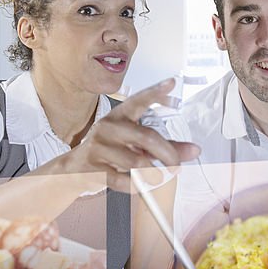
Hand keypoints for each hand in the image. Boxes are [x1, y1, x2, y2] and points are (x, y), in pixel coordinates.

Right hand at [65, 78, 199, 190]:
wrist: (73, 170)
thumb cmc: (110, 152)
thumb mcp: (135, 144)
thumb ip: (165, 145)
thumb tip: (193, 150)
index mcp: (120, 115)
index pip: (139, 100)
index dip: (156, 91)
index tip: (172, 82)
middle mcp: (109, 127)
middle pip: (147, 138)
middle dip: (168, 154)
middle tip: (176, 165)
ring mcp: (99, 146)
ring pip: (137, 161)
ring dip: (152, 173)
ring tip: (155, 176)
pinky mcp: (93, 167)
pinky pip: (123, 180)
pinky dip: (135, 186)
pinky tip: (136, 184)